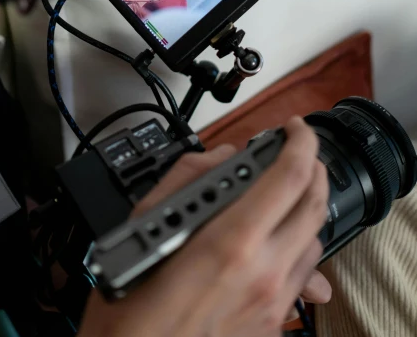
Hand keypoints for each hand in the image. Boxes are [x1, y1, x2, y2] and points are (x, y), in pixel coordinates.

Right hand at [79, 116, 328, 336]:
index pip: (290, 176)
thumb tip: (220, 156)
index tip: (294, 128)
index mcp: (231, 242)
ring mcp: (272, 304)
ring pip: (315, 242)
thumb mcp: (145, 223)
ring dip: (304, 209)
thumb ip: (187, 176)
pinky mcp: (271, 326)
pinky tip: (275, 245)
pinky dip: (296, 250)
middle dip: (311, 167)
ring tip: (283, 196)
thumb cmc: (130, 306)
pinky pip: (302, 279)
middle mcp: (263, 274)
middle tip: (295, 153)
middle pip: (314, 205)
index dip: (300, 141)